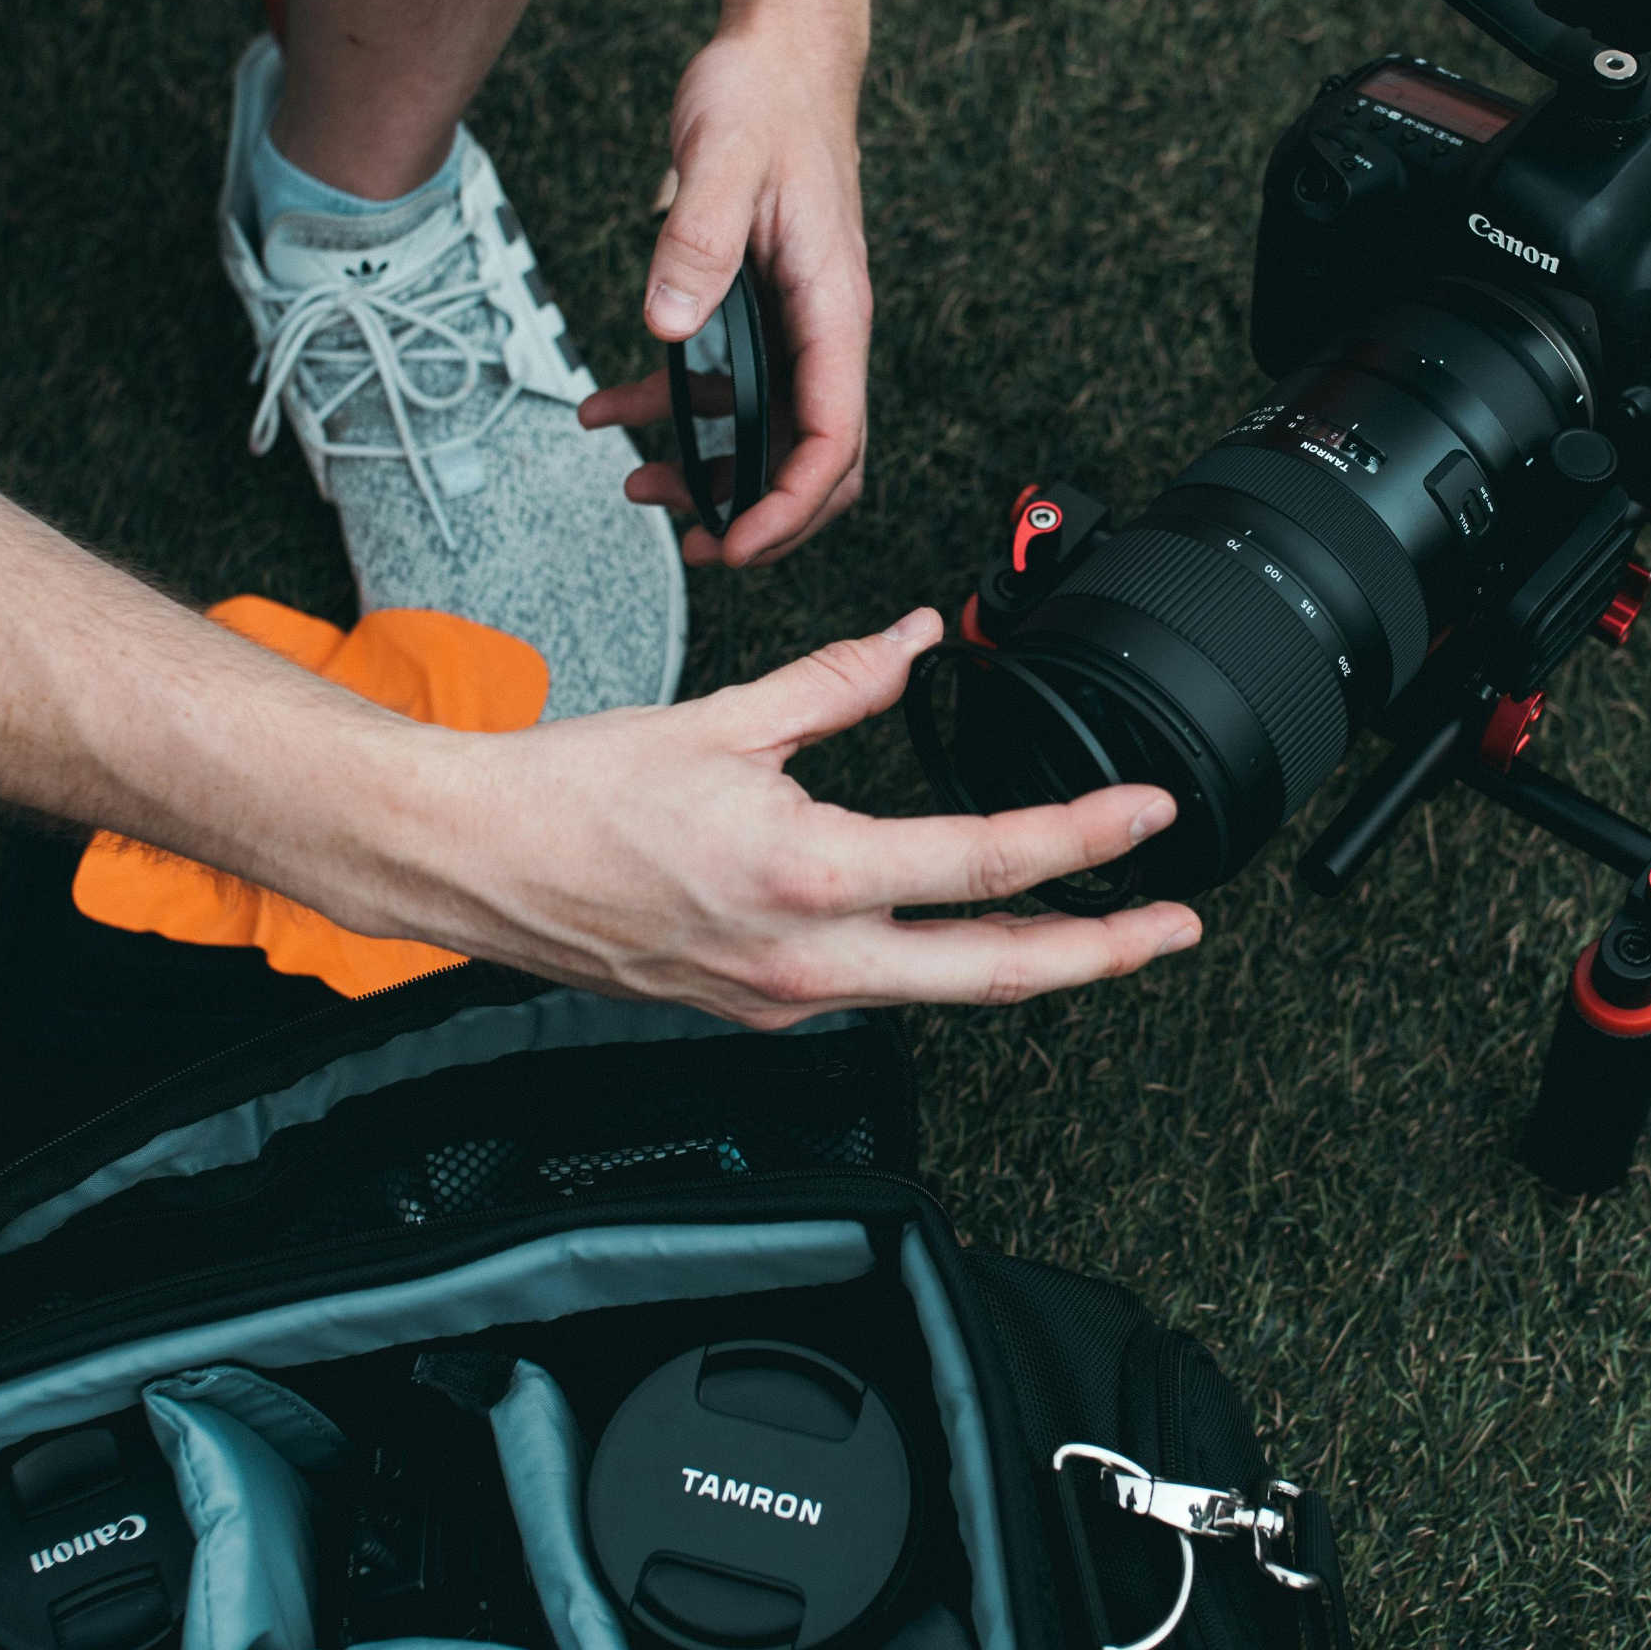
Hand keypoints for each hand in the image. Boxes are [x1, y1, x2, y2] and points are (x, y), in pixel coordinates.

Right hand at [369, 609, 1200, 1025]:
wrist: (474, 862)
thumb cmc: (573, 795)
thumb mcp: (726, 717)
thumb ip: (840, 682)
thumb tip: (914, 641)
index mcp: (809, 875)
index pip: (986, 862)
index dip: (1087, 840)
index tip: (1149, 817)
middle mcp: (806, 958)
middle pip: (995, 974)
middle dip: (1102, 954)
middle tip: (1175, 925)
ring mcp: (784, 998)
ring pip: (937, 992)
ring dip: (1021, 961)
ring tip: (1093, 929)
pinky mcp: (758, 1009)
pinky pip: (871, 990)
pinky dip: (930, 961)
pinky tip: (958, 931)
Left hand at [578, 8, 870, 566]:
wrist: (777, 51)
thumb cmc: (764, 97)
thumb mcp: (721, 160)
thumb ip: (697, 242)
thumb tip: (667, 325)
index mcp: (834, 305)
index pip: (834, 435)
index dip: (790, 506)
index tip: (737, 545)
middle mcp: (824, 325)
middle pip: (816, 457)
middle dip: (760, 515)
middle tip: (696, 547)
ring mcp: (795, 321)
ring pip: (768, 431)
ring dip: (709, 470)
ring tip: (639, 488)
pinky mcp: (760, 307)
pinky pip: (728, 385)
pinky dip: (674, 411)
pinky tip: (612, 412)